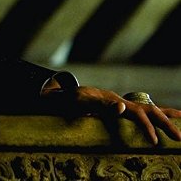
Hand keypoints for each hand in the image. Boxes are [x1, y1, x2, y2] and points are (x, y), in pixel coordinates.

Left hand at [44, 85, 180, 144]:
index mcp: (116, 102)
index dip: (146, 126)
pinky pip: (144, 115)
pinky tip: (165, 122)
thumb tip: (122, 107)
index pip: (137, 113)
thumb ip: (101, 104)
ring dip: (168, 117)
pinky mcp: (123, 112)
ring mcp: (125, 106)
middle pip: (150, 110)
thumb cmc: (74, 100)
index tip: (154, 142)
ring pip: (151, 110)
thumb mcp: (82, 101)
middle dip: (166, 123)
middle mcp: (124, 103)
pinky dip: (157, 118)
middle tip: (180, 138)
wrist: (67, 95)